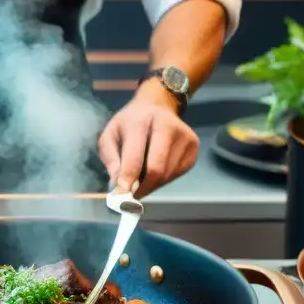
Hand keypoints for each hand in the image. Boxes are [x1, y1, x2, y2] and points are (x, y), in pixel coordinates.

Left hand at [97, 83, 199, 197]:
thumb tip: (117, 182)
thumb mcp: (111, 134)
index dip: (128, 178)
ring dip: (151, 184)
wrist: (157, 106)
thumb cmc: (130, 123)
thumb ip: (110, 157)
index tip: (121, 195)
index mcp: (142, 120)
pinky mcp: (194, 148)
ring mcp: (185, 137)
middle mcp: (168, 126)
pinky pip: (176, 174)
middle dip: (142, 188)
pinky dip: (163, 179)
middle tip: (131, 197)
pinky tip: (155, 170)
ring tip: (141, 178)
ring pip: (167, 175)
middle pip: (157, 169)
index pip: (136, 155)